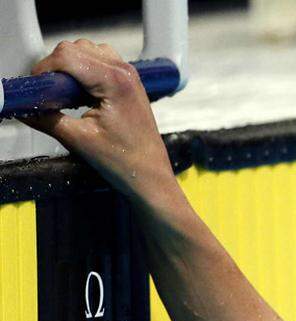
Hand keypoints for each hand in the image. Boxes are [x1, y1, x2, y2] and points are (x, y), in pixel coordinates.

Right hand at [20, 40, 177, 200]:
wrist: (150, 176)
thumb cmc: (124, 162)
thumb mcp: (77, 140)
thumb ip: (46, 119)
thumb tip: (25, 107)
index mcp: (115, 82)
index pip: (67, 56)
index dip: (45, 69)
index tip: (37, 89)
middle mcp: (124, 72)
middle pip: (75, 49)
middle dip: (55, 68)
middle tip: (49, 94)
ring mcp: (128, 75)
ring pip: (85, 51)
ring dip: (69, 68)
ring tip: (65, 95)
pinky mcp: (127, 82)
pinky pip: (98, 62)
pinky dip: (82, 71)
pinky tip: (79, 94)